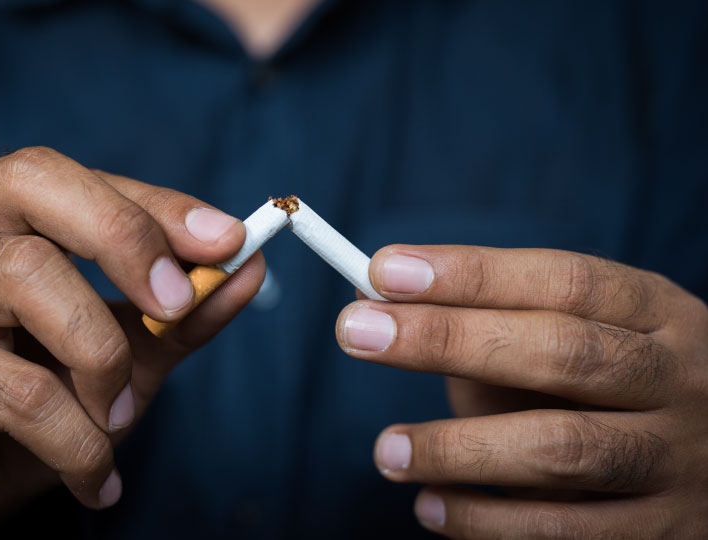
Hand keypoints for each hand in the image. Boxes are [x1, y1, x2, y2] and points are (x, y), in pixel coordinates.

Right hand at [0, 147, 264, 538]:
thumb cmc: (34, 406)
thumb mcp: (126, 353)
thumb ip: (181, 312)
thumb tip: (250, 267)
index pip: (78, 179)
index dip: (157, 205)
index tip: (229, 240)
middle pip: (32, 181)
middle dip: (124, 234)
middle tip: (175, 301)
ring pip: (28, 277)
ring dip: (103, 358)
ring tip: (120, 417)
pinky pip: (19, 390)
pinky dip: (78, 438)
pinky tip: (92, 475)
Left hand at [336, 245, 707, 538]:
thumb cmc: (609, 386)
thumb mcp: (575, 339)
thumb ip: (490, 331)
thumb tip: (382, 308)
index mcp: (656, 313)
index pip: (562, 280)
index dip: (470, 273)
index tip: (384, 269)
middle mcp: (678, 379)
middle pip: (561, 351)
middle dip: (448, 338)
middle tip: (356, 332)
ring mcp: (678, 461)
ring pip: (563, 451)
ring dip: (458, 448)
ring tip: (388, 449)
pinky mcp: (663, 535)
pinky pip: (565, 534)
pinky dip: (485, 523)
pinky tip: (431, 506)